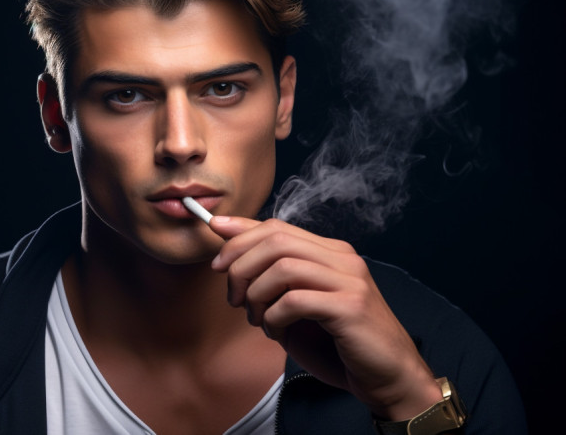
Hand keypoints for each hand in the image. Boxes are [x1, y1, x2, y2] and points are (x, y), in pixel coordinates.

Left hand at [209, 215, 443, 419]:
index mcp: (330, 252)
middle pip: (275, 239)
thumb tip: (229, 255)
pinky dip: (274, 317)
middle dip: (240, 265)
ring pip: (282, 266)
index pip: (277, 226)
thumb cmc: (339, 344)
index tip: (214, 243)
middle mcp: (342, 258)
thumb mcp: (297, 305)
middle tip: (232, 296)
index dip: (240, 232)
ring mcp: (349, 280)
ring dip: (256, 294)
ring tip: (256, 319)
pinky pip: (294, 300)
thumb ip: (271, 279)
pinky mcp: (351, 307)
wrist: (388, 377)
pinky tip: (277, 332)